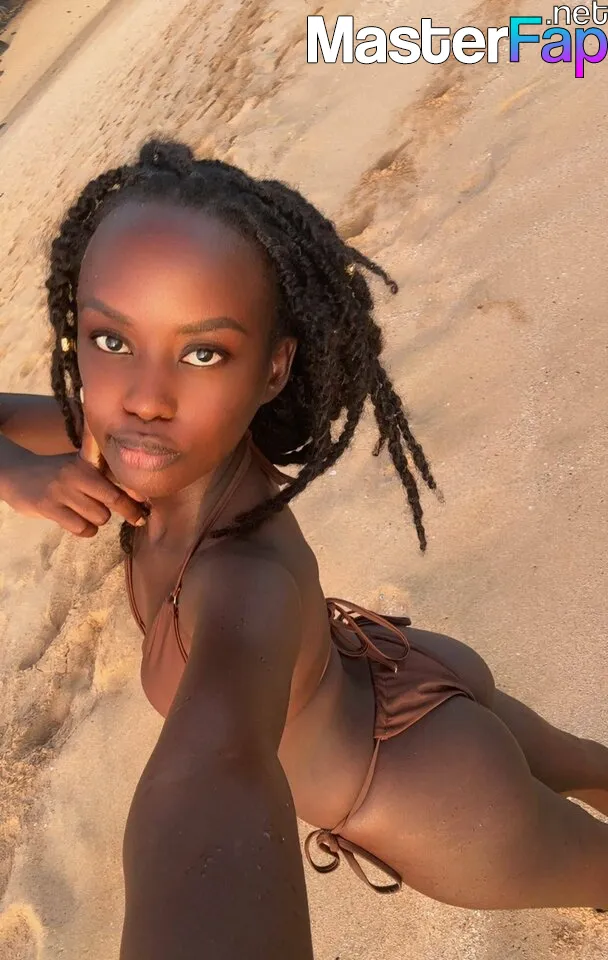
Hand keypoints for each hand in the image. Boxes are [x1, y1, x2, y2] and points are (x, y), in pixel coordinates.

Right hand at [2, 408, 146, 536]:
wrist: (17, 474)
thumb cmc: (57, 473)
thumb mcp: (79, 464)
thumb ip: (105, 474)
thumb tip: (140, 492)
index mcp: (87, 462)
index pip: (119, 477)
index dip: (137, 492)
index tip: (150, 503)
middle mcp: (77, 474)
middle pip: (114, 499)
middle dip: (130, 512)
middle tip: (139, 519)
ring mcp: (62, 491)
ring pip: (100, 517)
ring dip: (100, 520)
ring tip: (90, 514)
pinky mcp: (49, 507)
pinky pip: (81, 528)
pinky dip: (85, 530)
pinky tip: (79, 522)